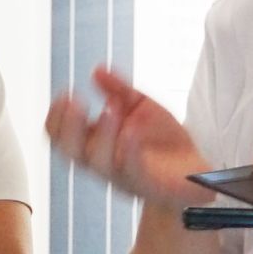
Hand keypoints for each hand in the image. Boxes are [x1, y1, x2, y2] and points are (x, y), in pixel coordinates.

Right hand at [42, 68, 207, 207]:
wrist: (196, 174)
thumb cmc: (162, 141)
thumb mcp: (140, 107)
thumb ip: (119, 90)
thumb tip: (97, 70)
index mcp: (95, 143)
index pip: (61, 136)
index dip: (56, 117)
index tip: (64, 94)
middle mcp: (102, 161)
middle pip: (71, 151)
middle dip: (69, 126)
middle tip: (76, 101)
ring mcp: (123, 175)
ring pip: (99, 162)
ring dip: (102, 134)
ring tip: (110, 109)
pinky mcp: (147, 183)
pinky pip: (132, 168)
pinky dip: (129, 149)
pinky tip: (131, 129)